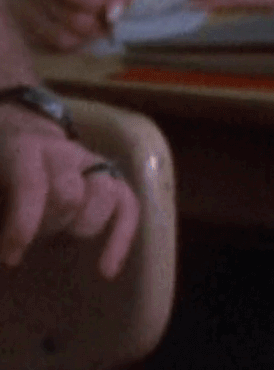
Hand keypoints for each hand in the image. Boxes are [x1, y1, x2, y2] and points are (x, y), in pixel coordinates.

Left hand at [0, 105, 139, 278]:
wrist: (18, 134)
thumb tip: (4, 256)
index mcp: (26, 148)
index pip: (33, 184)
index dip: (23, 224)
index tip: (10, 258)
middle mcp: (64, 152)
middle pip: (70, 195)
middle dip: (49, 226)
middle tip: (30, 240)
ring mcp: (92, 163)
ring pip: (106, 195)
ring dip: (81, 226)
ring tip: (58, 238)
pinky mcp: (112, 178)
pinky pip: (129, 206)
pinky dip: (120, 239)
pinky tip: (107, 270)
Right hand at [4, 0, 135, 51]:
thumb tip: (114, 13)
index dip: (95, 3)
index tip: (109, 8)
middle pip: (71, 18)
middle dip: (97, 24)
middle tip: (105, 21)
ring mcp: (24, 7)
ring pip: (63, 38)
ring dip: (86, 37)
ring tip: (92, 26)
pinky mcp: (24, 30)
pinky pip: (54, 48)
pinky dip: (73, 44)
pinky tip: (77, 31)